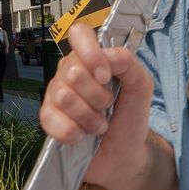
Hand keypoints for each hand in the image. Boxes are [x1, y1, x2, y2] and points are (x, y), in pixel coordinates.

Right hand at [39, 24, 173, 189]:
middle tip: (107, 107)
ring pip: (63, 96)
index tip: (105, 75)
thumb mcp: (141, 88)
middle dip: (97, 96)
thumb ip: (129, 64)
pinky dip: (71, 131)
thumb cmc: (129, 118)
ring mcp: (56, 94)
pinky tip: (81, 135)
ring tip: (98, 124)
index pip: (79, 34)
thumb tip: (109, 55)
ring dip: (88, 117)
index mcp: (91, 58)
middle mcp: (70, 72)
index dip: (90, 53)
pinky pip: (50, 118)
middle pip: (73, 71)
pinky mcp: (48, 118)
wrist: (123, 155)